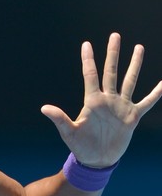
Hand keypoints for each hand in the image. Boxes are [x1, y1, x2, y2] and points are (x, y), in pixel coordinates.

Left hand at [41, 32, 161, 166]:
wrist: (97, 160)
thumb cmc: (80, 146)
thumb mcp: (69, 132)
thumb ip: (59, 119)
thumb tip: (44, 108)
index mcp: (92, 101)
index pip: (91, 75)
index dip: (88, 59)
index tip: (86, 44)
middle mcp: (107, 99)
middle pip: (111, 71)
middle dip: (113, 53)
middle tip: (114, 35)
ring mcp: (121, 106)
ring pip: (129, 81)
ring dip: (134, 65)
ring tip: (139, 48)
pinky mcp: (132, 117)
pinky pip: (147, 102)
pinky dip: (156, 93)